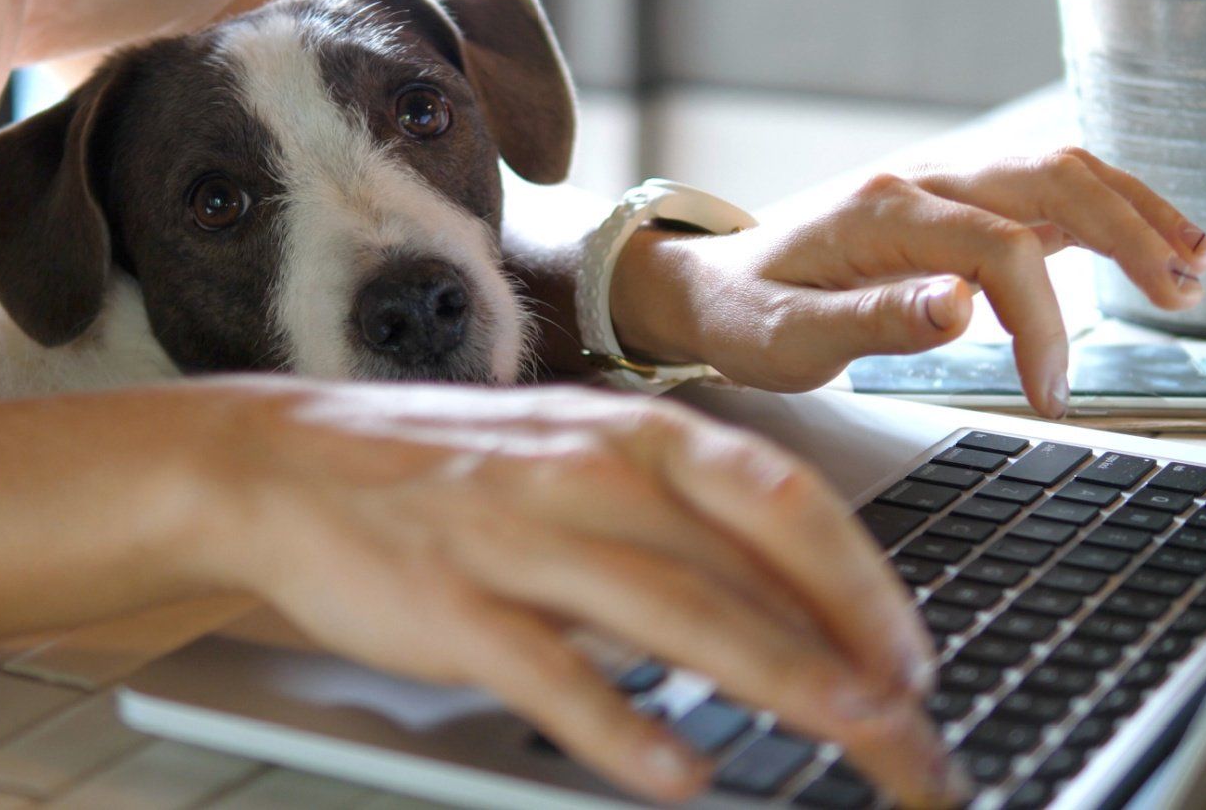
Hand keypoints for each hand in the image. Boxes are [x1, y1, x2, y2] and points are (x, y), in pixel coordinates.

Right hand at [185, 379, 967, 805]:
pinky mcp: (451, 601)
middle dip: (850, 652)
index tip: (911, 656)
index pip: (782, 500)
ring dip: (778, 681)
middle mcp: (591, 473)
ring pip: (675, 611)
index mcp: (632, 433)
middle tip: (913, 732)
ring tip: (850, 739)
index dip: (863, 581)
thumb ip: (676, 521)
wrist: (291, 459)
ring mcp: (519, 534)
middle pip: (750, 566)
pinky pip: (552, 669)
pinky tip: (680, 773)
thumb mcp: (578, 460)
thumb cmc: (454, 464)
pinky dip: (622, 725)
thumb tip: (785, 599)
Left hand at [613, 147, 1205, 416]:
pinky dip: (1097, 213)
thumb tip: (961, 308)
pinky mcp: (945, 209)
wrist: (710, 284)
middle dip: (1126, 232)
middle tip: (1181, 292)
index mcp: (882, 214)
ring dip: (1128, 209)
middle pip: (1048, 179)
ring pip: (1054, 172)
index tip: (1049, 391)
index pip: (999, 248)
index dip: (1041, 321)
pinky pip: (1035, 193)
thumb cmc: (743, 314)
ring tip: (1191, 262)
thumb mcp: (787, 338)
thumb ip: (872, 321)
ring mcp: (935, 188)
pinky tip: (1140, 245)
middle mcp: (918, 184)